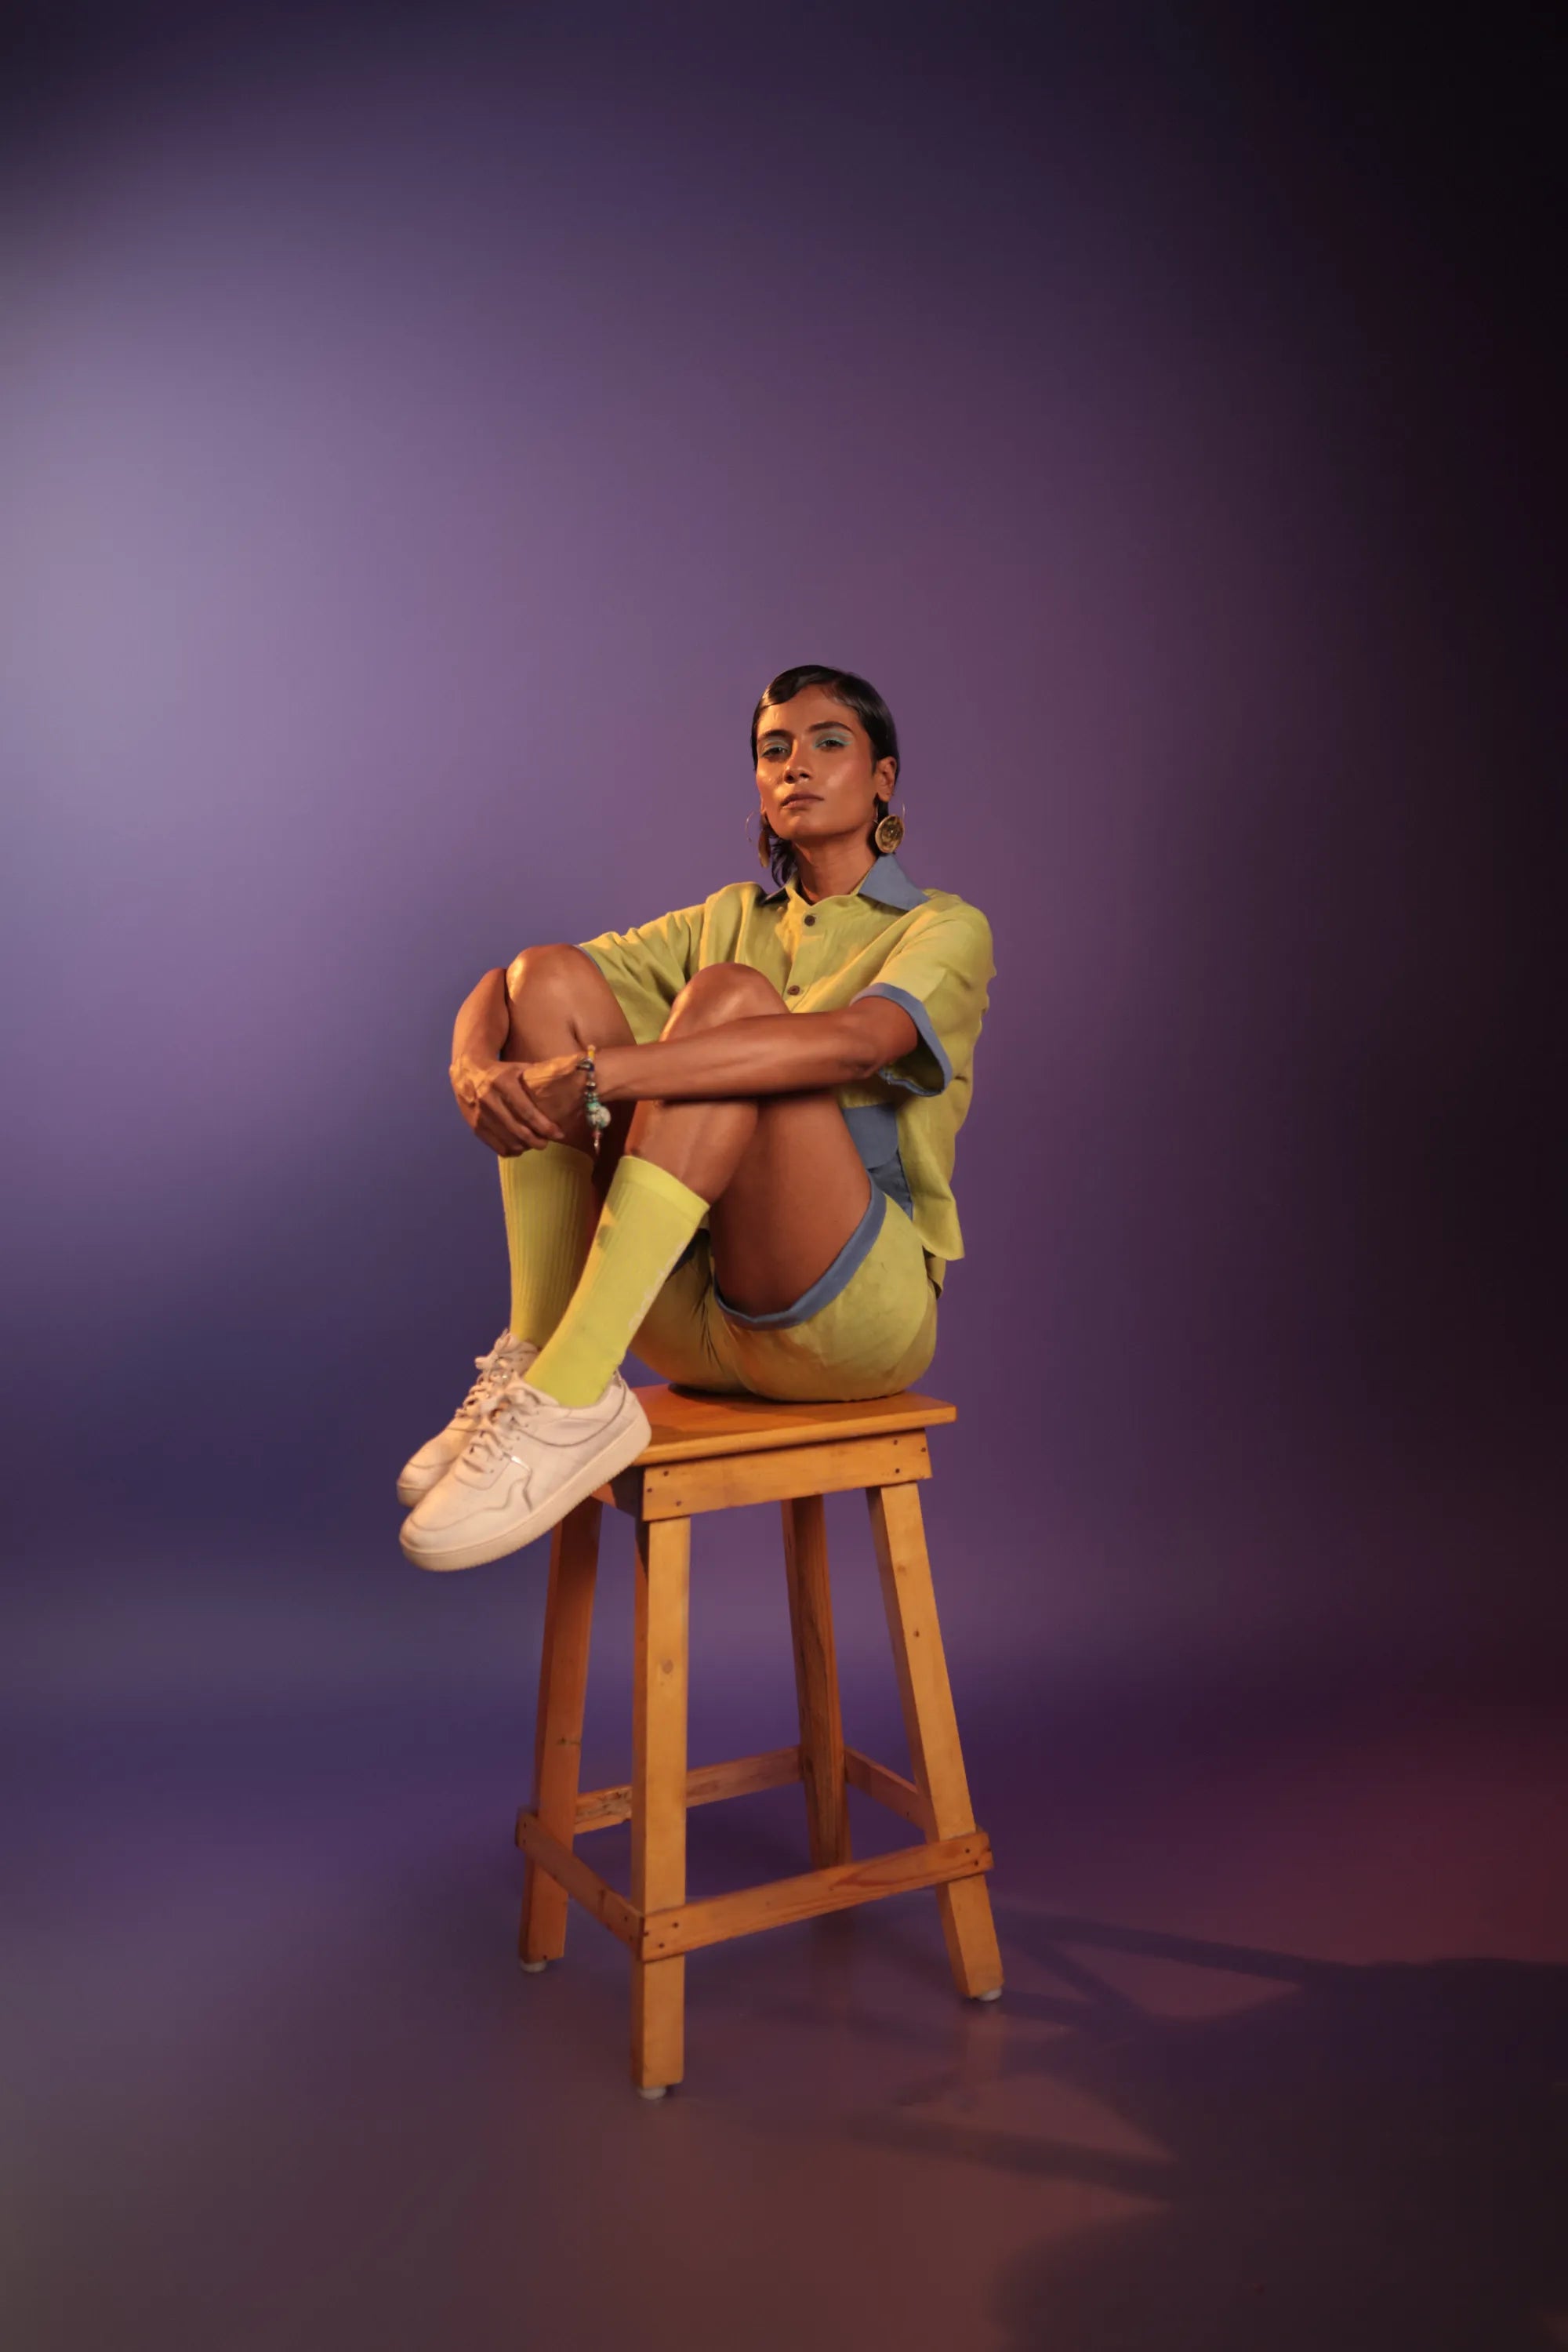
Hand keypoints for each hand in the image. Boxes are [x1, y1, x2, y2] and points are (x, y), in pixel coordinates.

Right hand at [450, 1052, 573, 1154]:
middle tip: (547, 1142)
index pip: (527, 1111)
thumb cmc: (500, 1070)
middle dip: (537, 1141)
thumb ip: (540, 1075)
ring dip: (525, 1147)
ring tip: (534, 1143)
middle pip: (519, 1130)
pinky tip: (519, 1146)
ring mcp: (481, 1116)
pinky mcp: (475, 1127)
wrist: (466, 1072)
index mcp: (503, 1083)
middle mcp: (490, 1100)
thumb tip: (570, 1076)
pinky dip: (511, 1150)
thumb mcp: (518, 1067)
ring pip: (508, 1142)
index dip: (545, 1126)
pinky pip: (497, 1147)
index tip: (559, 1134)